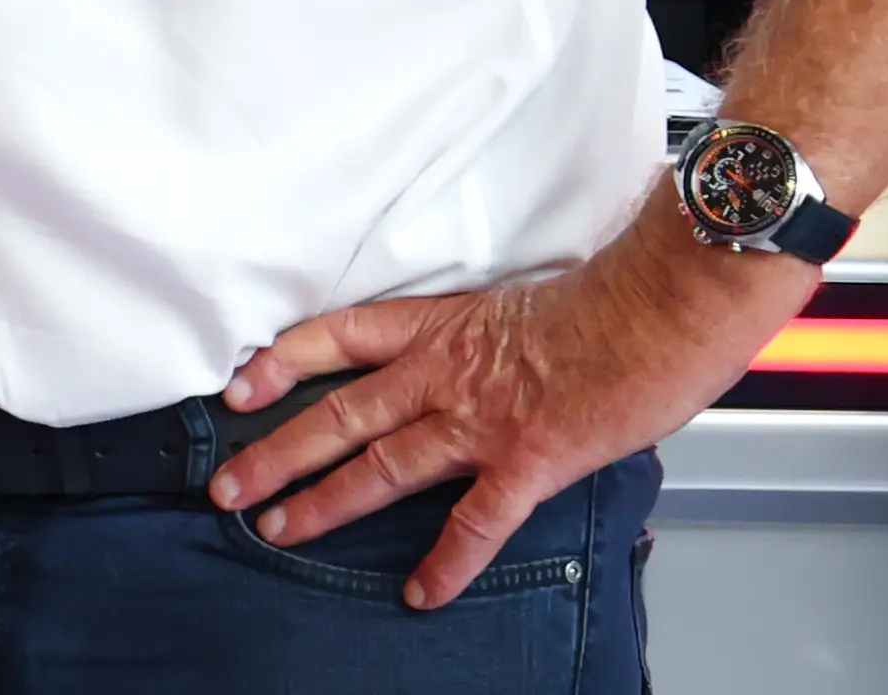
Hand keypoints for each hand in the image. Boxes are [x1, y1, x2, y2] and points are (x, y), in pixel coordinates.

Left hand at [204, 206, 811, 608]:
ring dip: (324, 502)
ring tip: (276, 531)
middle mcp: (445, 372)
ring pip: (381, 465)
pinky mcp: (529, 461)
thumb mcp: (523, 301)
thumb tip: (485, 359)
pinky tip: (420, 594)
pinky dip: (447, 563)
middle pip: (340, 413)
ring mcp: (482, 419)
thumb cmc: (609, 294)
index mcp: (441, 325)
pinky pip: (475, 522)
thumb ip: (488, 336)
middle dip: (277, 452)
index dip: (282, 361)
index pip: (339, 336)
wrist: (661, 302)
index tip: (238, 386)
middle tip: (226, 484)